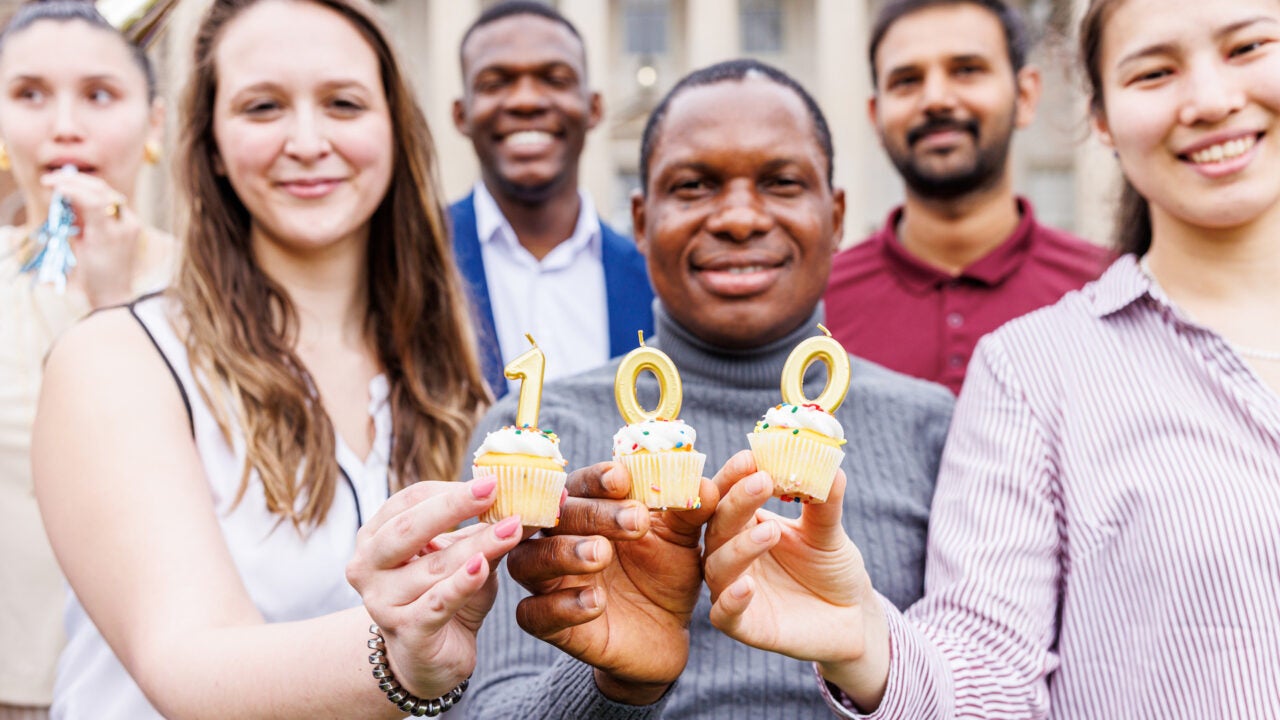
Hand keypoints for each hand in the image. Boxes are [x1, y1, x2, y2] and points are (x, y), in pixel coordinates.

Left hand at [42, 170, 142, 306]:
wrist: (112, 298)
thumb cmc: (100, 274)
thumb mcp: (90, 242)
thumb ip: (82, 221)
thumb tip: (66, 200)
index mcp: (126, 223)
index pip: (105, 195)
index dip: (82, 184)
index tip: (60, 182)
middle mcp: (129, 222)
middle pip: (103, 189)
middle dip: (75, 180)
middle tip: (51, 179)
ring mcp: (123, 227)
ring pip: (100, 192)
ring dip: (73, 184)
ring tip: (52, 182)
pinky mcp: (112, 234)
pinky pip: (94, 205)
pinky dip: (76, 194)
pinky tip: (61, 191)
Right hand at [346, 477, 521, 697]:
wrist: (432, 658)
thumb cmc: (444, 595)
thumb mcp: (465, 556)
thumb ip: (486, 529)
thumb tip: (532, 497)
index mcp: (375, 537)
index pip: (408, 502)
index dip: (447, 489)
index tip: (489, 479)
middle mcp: (367, 567)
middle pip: (409, 528)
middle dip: (453, 506)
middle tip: (493, 488)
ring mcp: (382, 602)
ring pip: (433, 567)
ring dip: (476, 545)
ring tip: (512, 528)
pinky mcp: (406, 632)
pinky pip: (437, 603)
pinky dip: (461, 584)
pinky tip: (483, 567)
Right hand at [506, 461, 718, 704]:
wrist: (666, 633)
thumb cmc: (665, 572)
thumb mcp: (682, 541)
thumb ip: (690, 512)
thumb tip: (704, 486)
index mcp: (587, 509)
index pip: (580, 484)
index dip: (596, 478)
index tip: (621, 478)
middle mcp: (558, 539)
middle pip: (555, 517)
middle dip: (593, 514)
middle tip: (635, 521)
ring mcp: (548, 582)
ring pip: (529, 560)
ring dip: (563, 553)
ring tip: (602, 554)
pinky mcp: (547, 623)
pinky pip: (534, 614)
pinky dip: (561, 606)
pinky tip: (595, 602)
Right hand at [703, 451, 888, 705]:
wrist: (852, 617)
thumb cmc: (831, 567)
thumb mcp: (828, 532)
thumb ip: (824, 502)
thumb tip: (828, 464)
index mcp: (744, 525)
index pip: (727, 495)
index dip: (734, 476)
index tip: (752, 456)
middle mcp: (730, 555)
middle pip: (719, 525)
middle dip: (737, 502)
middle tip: (762, 481)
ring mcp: (733, 590)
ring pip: (718, 567)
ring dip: (740, 547)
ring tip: (771, 531)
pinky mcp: (744, 626)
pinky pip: (726, 615)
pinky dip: (732, 600)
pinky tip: (747, 587)